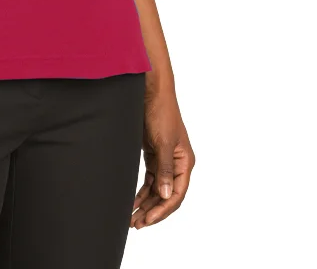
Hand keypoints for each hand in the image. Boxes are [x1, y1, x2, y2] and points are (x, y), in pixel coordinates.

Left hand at [131, 86, 194, 228]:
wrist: (151, 91)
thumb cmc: (161, 112)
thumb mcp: (163, 142)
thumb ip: (164, 169)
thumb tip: (166, 195)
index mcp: (184, 162)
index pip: (177, 194)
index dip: (162, 210)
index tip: (147, 220)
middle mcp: (177, 163)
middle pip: (166, 195)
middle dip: (152, 211)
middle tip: (135, 224)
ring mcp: (165, 159)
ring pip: (157, 189)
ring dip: (146, 204)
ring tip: (132, 218)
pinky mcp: (153, 154)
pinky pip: (150, 179)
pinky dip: (142, 191)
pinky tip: (133, 201)